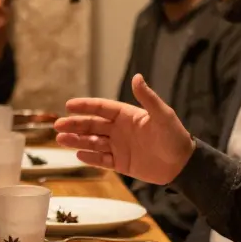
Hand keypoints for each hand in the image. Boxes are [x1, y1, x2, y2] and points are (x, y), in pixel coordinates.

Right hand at [53, 74, 195, 184]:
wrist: (183, 165)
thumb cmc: (174, 137)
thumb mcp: (162, 115)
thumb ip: (148, 98)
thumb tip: (137, 77)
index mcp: (127, 115)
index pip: (101, 108)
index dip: (85, 106)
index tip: (69, 105)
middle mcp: (119, 130)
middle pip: (92, 126)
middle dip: (75, 125)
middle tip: (57, 126)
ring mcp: (118, 147)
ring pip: (92, 142)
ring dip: (76, 140)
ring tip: (60, 140)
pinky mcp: (120, 163)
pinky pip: (101, 160)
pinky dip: (89, 157)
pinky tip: (77, 154)